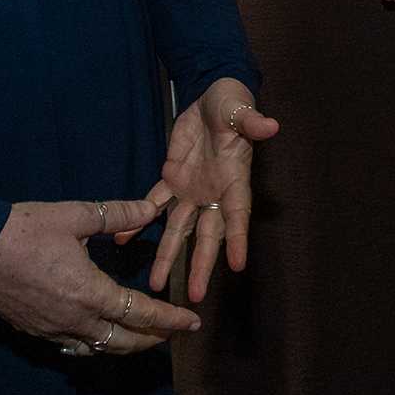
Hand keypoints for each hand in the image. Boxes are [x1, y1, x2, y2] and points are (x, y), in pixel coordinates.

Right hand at [0, 199, 201, 352]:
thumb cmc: (23, 230)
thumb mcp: (73, 216)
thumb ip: (116, 215)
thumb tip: (150, 210)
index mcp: (90, 292)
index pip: (141, 314)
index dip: (169, 319)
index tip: (191, 323)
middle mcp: (75, 320)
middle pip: (124, 342)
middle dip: (152, 340)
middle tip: (172, 333)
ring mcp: (53, 330)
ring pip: (99, 349)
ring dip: (125, 345)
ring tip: (142, 337)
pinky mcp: (35, 332)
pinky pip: (74, 347)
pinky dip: (95, 345)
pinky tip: (99, 335)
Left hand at [132, 76, 277, 300]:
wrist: (211, 99)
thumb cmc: (232, 104)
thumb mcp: (240, 109)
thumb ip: (251, 120)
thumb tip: (270, 125)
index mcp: (234, 179)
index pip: (238, 213)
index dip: (238, 238)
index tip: (238, 266)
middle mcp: (213, 193)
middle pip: (208, 234)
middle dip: (201, 264)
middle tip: (195, 295)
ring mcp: (191, 190)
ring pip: (178, 229)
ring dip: (168, 255)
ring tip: (157, 284)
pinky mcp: (171, 180)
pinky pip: (153, 205)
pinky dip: (139, 222)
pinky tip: (124, 240)